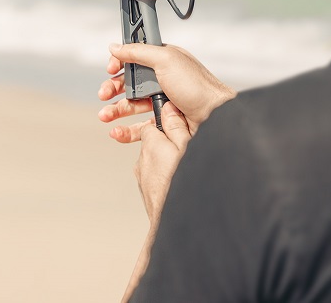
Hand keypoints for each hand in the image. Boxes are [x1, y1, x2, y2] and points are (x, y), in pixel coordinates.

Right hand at [98, 42, 235, 142]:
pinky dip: (126, 130)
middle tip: (103, 94)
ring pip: (131, 105)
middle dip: (112, 88)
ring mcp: (161, 101)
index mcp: (162, 61)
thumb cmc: (197, 86)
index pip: (134, 59)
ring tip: (105, 116)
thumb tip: (116, 46)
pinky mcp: (163, 121)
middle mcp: (161, 80)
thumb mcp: (166, 59)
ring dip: (115, 110)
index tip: (111, 69)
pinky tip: (117, 131)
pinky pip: (139, 127)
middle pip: (129, 83)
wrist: (214, 117)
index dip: (120, 63)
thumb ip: (138, 51)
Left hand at [134, 102, 191, 226]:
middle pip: (155, 144)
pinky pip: (156, 179)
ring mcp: (143, 179)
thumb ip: (177, 126)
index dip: (168, 127)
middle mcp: (142, 161)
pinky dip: (166, 179)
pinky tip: (180, 186)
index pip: (153, 126)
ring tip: (185, 173)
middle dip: (169, 147)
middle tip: (187, 155)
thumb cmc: (187, 184)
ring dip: (168, 165)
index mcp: (151, 145)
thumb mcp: (188, 147)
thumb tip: (169, 109)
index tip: (181, 132)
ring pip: (155, 163)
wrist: (181, 222)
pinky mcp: (146, 193)